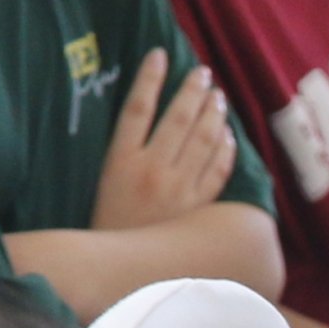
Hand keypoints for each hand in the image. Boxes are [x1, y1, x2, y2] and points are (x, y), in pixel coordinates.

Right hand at [91, 50, 235, 231]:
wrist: (121, 272)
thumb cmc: (105, 224)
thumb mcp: (101, 183)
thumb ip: (120, 152)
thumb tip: (140, 115)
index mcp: (120, 162)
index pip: (137, 108)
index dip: (149, 78)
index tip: (159, 54)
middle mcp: (151, 171)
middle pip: (177, 119)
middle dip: (192, 91)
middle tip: (202, 72)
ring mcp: (178, 190)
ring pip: (202, 141)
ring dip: (212, 114)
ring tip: (218, 96)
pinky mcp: (197, 208)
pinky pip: (217, 171)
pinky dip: (225, 150)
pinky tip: (227, 135)